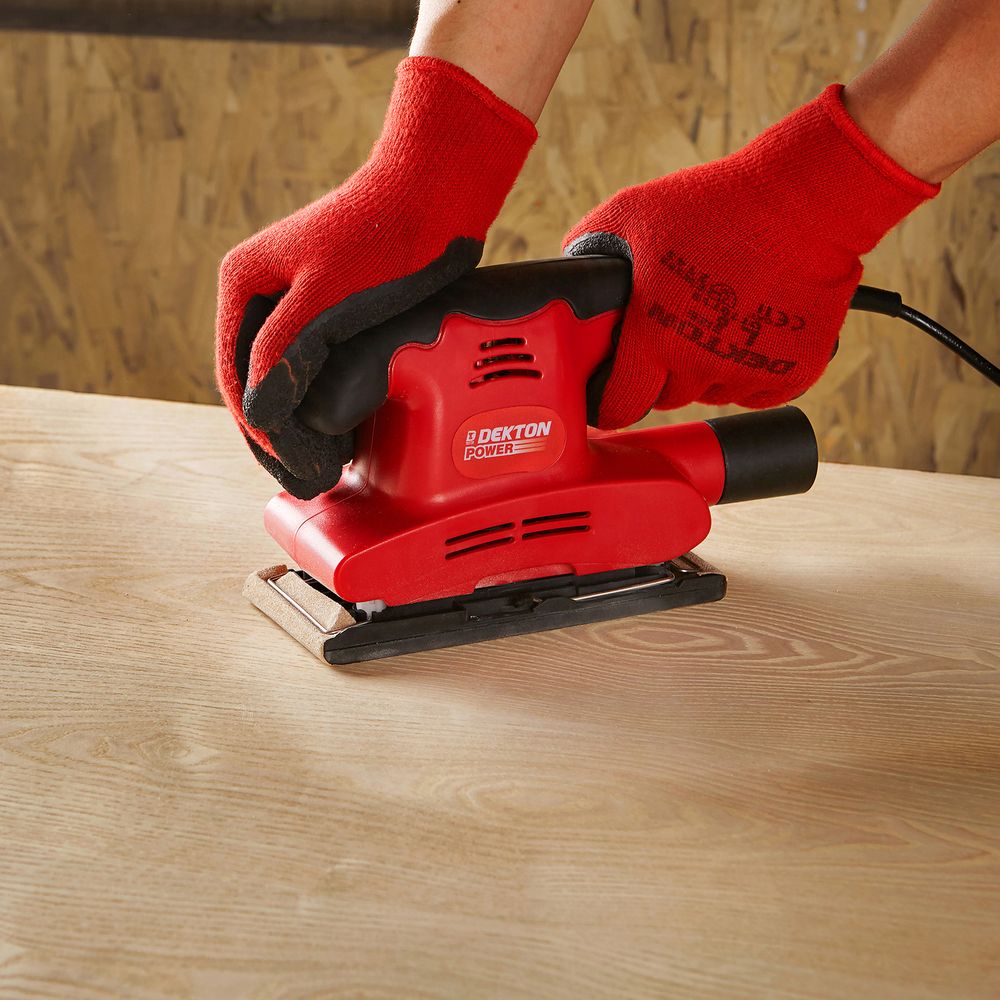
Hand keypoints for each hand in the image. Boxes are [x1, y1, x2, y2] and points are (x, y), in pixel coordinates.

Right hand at [216, 57, 535, 498]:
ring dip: (297, 424)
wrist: (433, 190)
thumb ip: (285, 354)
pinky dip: (319, 400)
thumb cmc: (383, 237)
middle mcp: (260, 290)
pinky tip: (336, 430)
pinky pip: (311, 364)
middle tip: (304, 483)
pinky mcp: (328, 306)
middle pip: (255, 380)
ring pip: (282, 376)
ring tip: (319, 467)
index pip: (238, 375)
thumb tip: (257, 414)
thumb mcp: (327, 299)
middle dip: (276, 436)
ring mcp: (293, 297)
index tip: (289, 470)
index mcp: (243, 282)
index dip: (261, 431)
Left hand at [564, 85, 938, 427]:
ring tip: (717, 315)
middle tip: (672, 328)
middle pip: (667, 399)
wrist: (804, 202)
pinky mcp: (793, 373)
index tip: (613, 393)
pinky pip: (757, 392)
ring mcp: (749, 373)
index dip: (611, 403)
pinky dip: (752, 369)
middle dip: (662, 372)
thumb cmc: (714, 205)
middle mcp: (700, 365)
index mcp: (654, 337)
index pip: (619, 407)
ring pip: (712, 394)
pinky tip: (751, 325)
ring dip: (707, 369)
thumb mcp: (630, 214)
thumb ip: (589, 250)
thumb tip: (572, 277)